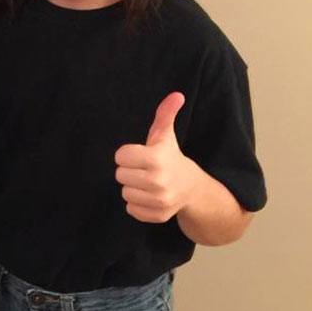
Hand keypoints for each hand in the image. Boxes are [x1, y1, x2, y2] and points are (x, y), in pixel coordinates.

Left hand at [114, 92, 200, 223]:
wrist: (192, 187)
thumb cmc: (171, 157)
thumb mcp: (166, 135)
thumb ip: (166, 114)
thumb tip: (176, 95)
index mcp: (157, 159)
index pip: (120, 156)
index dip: (127, 154)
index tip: (140, 155)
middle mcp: (159, 181)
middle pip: (120, 175)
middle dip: (130, 170)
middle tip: (144, 169)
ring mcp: (159, 201)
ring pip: (125, 193)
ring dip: (133, 187)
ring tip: (148, 182)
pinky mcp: (157, 215)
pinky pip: (131, 209)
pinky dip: (137, 203)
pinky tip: (150, 195)